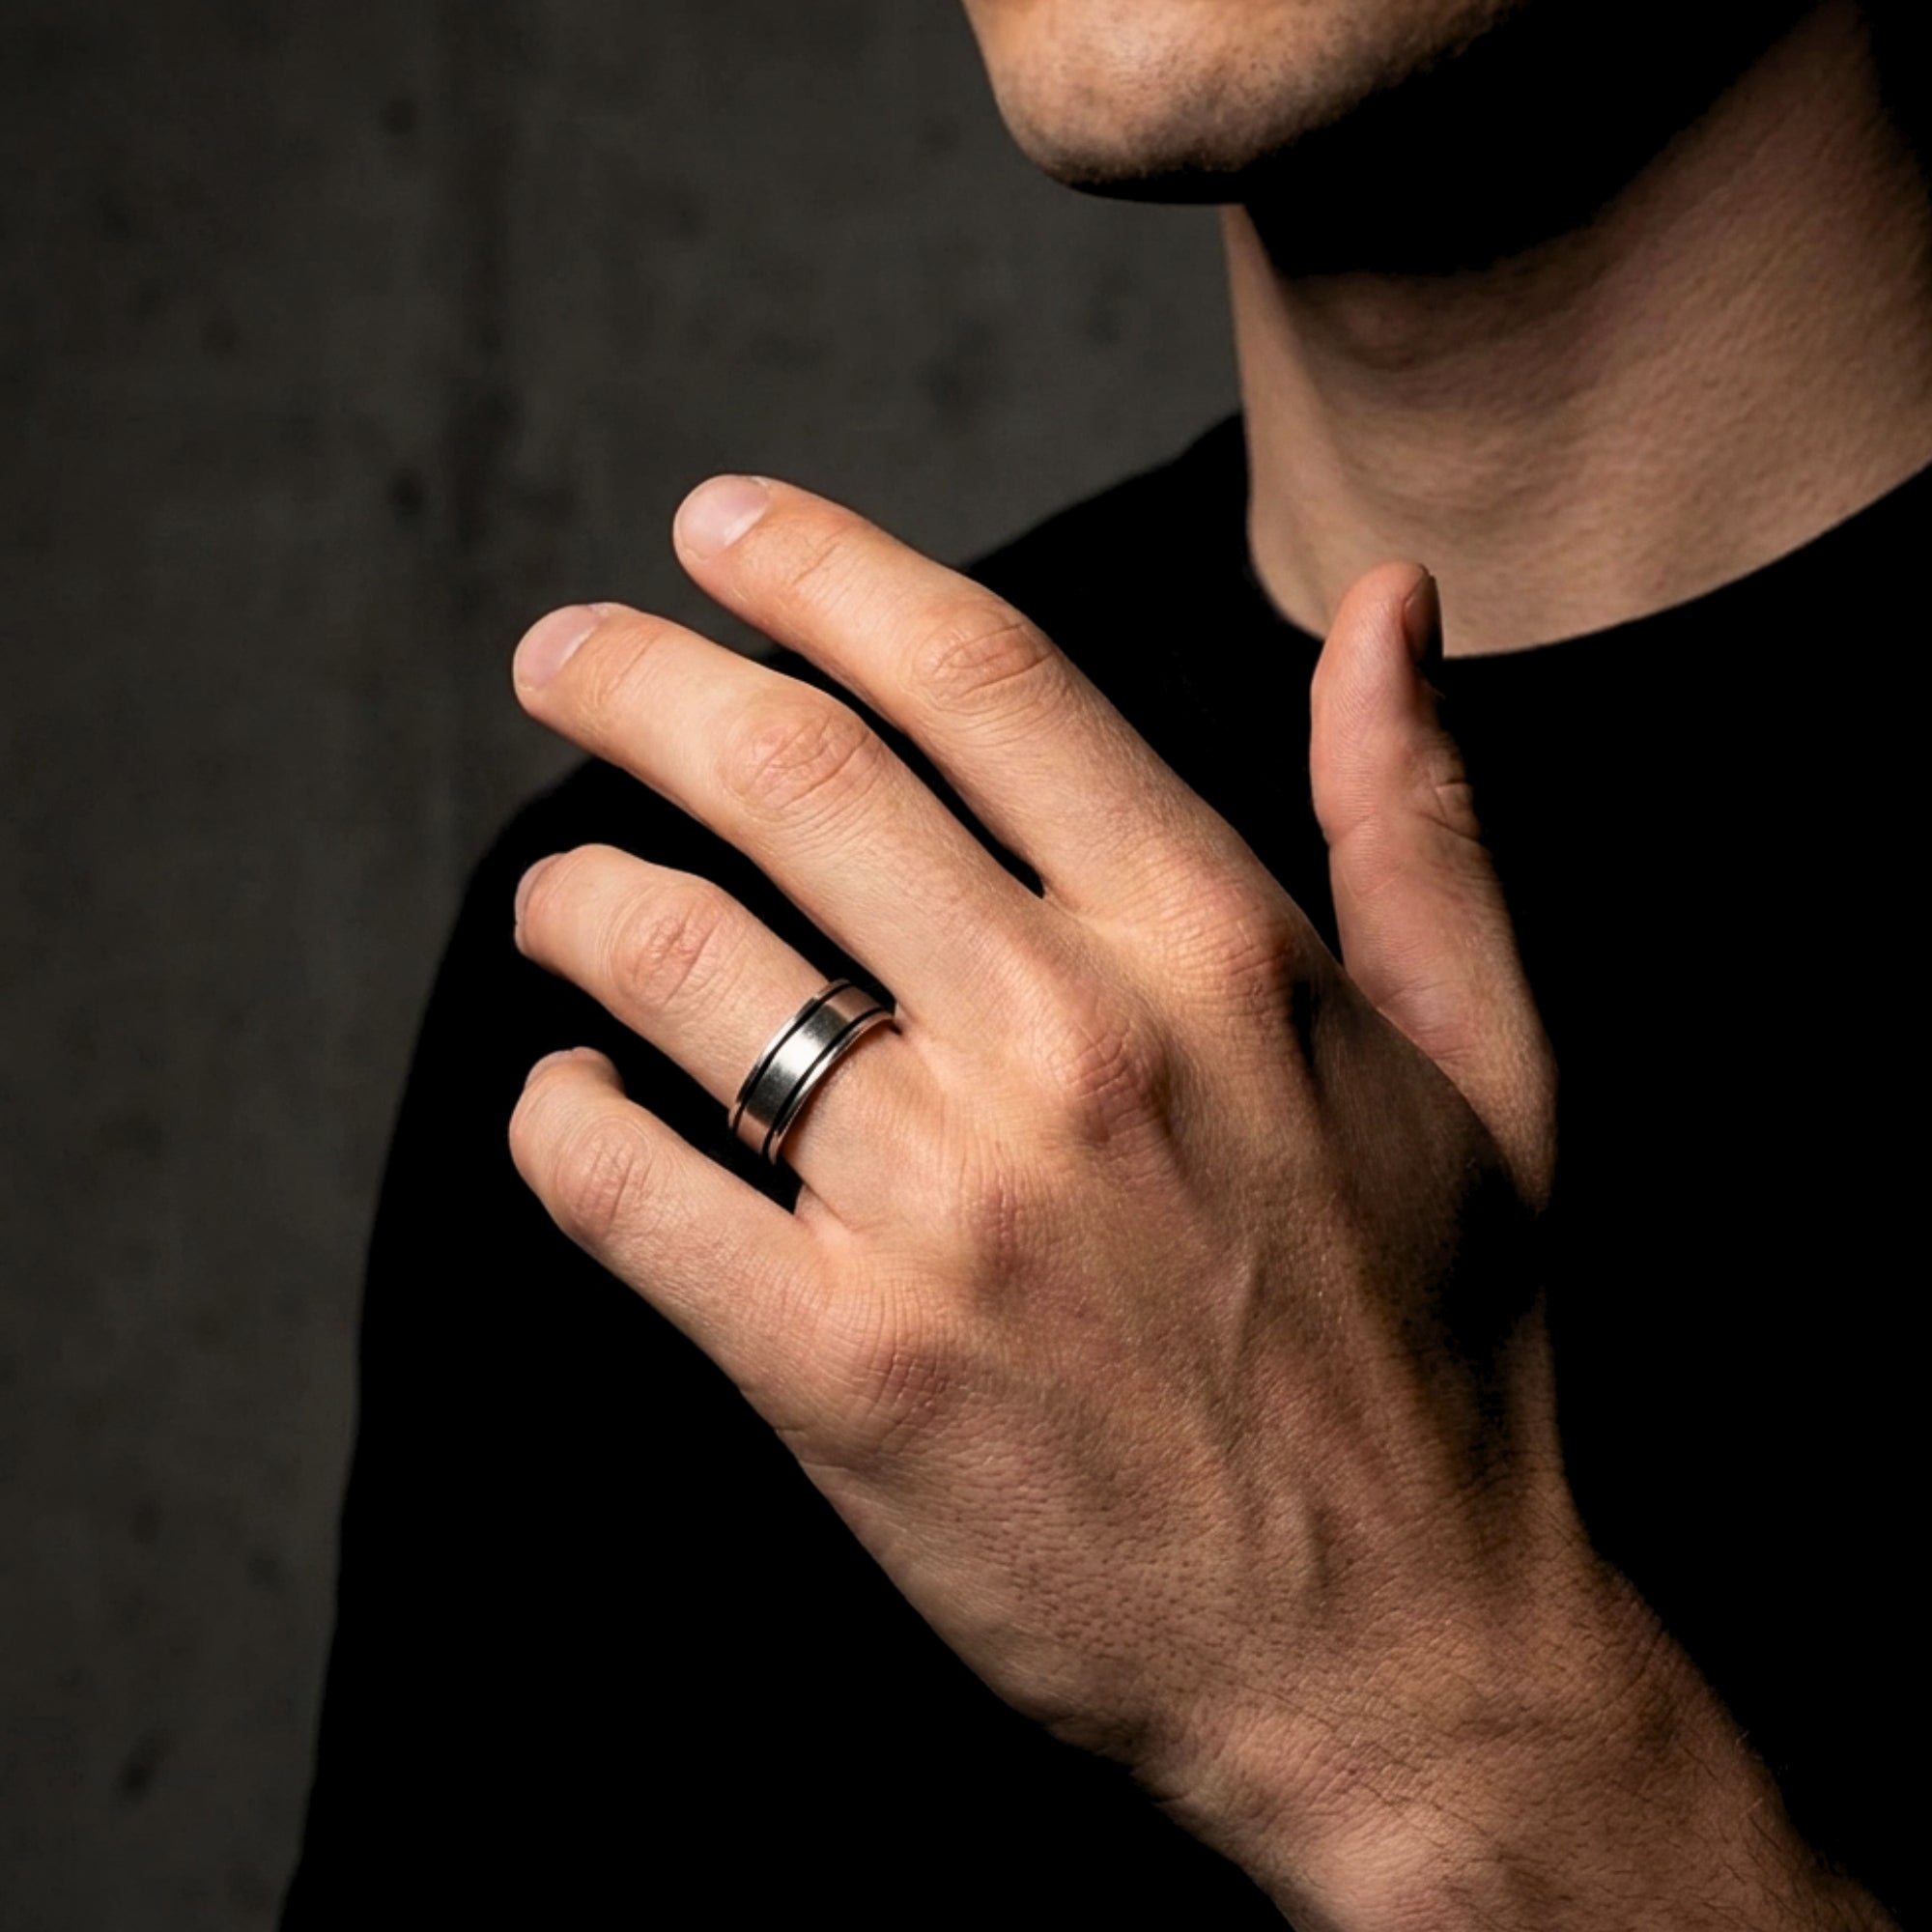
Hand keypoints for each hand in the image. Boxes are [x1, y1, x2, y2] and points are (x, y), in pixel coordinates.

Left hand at [505, 477, 1887, 1930]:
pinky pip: (624, 1191)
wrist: (1399, 1656)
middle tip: (560, 652)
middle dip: (634, 678)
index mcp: (1216, 943)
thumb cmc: (1441, 1348)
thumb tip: (1389, 602)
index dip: (820, 564)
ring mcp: (945, 1209)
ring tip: (553, 890)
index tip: (717, 527)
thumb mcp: (1488, 1062)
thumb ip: (1414, 815)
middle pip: (787, 774)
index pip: (975, 672)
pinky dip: (564, 1122)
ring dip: (577, 897)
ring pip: (678, 964)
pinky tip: (573, 1103)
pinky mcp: (846, 1371)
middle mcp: (1070, 1043)